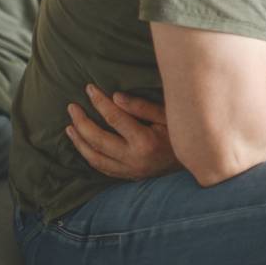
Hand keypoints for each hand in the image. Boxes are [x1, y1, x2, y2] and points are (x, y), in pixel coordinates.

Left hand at [65, 84, 181, 180]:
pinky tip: (83, 145)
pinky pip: (102, 168)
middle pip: (97, 140)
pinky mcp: (128, 176)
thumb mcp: (168, 116)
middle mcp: (133, 159)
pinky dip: (89, 156)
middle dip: (81, 122)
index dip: (99, 101)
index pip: (114, 118)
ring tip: (70, 127)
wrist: (195, 163)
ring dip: (79, 142)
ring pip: (94, 158)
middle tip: (71, 107)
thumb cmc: (182, 134)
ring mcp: (130, 170)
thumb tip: (114, 97)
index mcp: (144, 141)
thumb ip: (141, 107)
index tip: (89, 88)